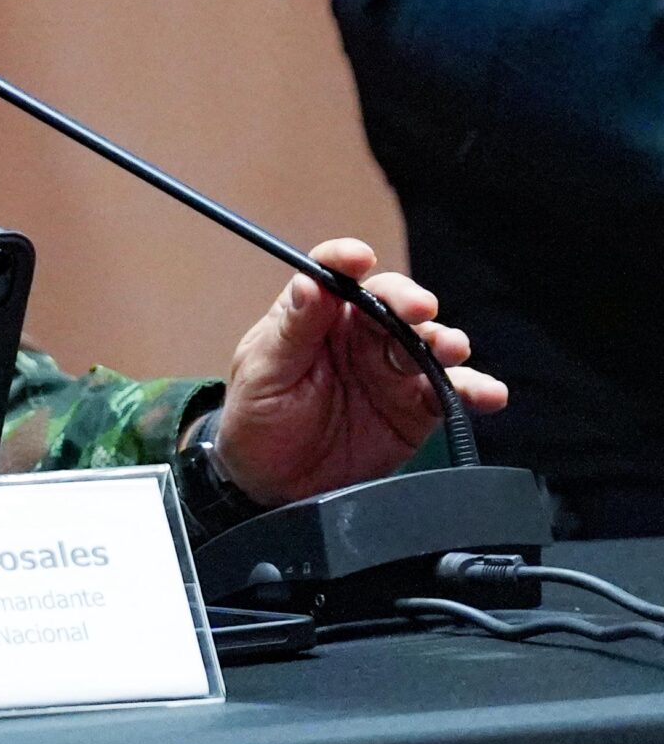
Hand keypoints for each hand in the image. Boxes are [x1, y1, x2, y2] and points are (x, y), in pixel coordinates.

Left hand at [213, 238, 508, 504]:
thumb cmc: (257, 418)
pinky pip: (450, 392)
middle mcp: (359, 335)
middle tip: (419, 309)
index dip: (346, 259)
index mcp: (316, 316)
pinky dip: (473, 390)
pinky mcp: (416, 407)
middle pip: (391, 302)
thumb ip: (292, 329)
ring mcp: (391, 369)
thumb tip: (310, 282)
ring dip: (443, 341)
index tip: (359, 258)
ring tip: (450, 349)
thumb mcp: (264, 371)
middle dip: (407, 300)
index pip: (334, 274)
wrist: (275, 485)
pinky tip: (486, 392)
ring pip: (426, 342)